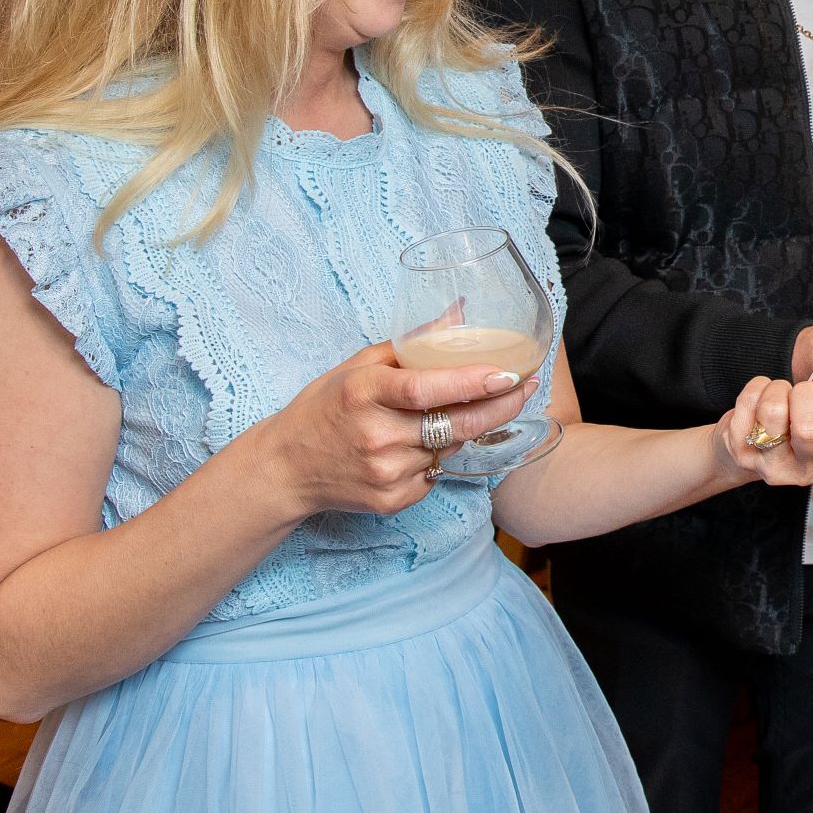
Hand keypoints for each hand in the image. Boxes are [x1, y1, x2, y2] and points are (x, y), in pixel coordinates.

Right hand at [259, 342, 533, 516]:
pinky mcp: (391, 501)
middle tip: (527, 386)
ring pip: (449, 449)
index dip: (472, 382)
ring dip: (463, 430)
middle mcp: (376, 435)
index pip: (427, 388)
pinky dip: (438, 458)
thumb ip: (414, 341)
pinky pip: (435, 475)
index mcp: (365, 392)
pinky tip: (419, 445)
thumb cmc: (326, 406)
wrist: (285, 468)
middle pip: (454, 425)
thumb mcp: (360, 364)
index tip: (509, 373)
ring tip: (458, 412)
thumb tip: (462, 310)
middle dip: (500, 406)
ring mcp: (384, 472)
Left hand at [716, 376, 812, 486]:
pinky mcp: (745, 453)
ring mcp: (777, 464)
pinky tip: (761, 403)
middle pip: (811, 428)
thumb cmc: (810, 400)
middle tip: (807, 393)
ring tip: (783, 397)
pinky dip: (755, 389)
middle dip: (806, 393)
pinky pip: (747, 403)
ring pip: (774, 413)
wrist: (753, 428)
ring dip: (778, 388)